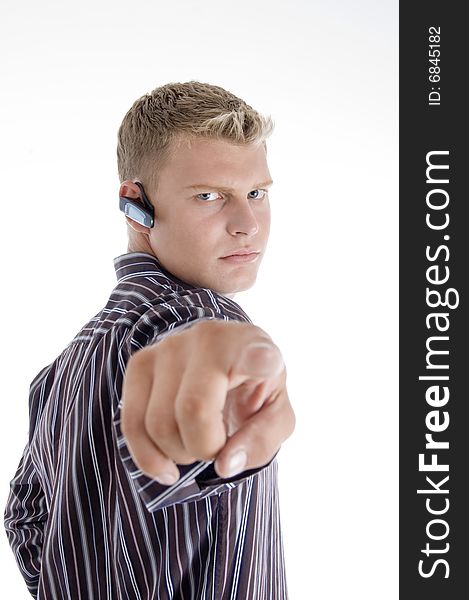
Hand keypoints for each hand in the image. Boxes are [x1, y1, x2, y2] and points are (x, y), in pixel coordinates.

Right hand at [120, 319, 295, 484]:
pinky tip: (167, 465)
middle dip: (203, 448)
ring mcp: (169, 346)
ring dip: (178, 453)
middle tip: (217, 445)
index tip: (265, 361)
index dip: (259, 360)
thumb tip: (224, 465)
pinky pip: (131, 423)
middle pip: (192, 410)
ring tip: (196, 442)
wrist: (223, 362)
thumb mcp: (276, 414)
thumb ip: (262, 440)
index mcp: (252, 347)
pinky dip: (147, 457)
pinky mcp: (141, 362)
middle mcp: (209, 338)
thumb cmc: (253, 388)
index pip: (256, 353)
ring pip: (157, 423)